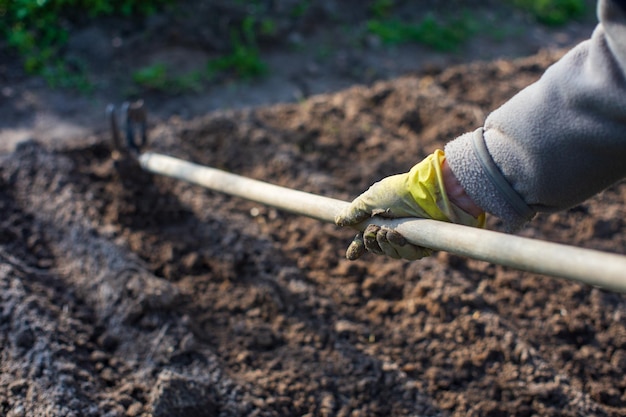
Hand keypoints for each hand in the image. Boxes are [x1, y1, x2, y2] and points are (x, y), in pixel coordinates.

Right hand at [336, 150, 484, 259]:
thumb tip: (339, 221)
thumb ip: (354, 212)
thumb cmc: (401, 191)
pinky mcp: (426, 243)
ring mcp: (412, 236)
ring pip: (393, 254)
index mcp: (383, 217)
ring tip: (386, 231)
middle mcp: (397, 228)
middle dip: (372, 243)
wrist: (430, 190)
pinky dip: (401, 247)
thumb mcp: (371, 199)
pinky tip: (396, 235)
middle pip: (379, 249)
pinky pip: (410, 254)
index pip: (368, 238)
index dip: (360, 247)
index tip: (351, 256)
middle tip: (373, 231)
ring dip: (386, 245)